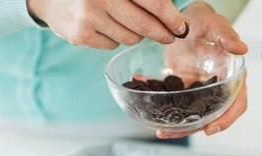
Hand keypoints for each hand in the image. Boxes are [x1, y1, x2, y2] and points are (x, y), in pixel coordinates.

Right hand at [28, 0, 187, 48]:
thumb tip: (174, 16)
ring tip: (125, 22)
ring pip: (131, 38)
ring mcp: (88, 17)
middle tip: (170, 37)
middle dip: (162, 34)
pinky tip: (105, 26)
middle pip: (144, 25)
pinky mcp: (80, 35)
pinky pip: (113, 44)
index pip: (154, 3)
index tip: (181, 27)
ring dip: (135, 34)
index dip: (171, 18)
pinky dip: (115, 38)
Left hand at [156, 3, 247, 139]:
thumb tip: (242, 49)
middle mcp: (219, 88)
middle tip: (175, 132)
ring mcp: (201, 90)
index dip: (226, 119)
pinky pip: (175, 101)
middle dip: (194, 127)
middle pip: (212, 115)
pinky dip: (161, 103)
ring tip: (160, 130)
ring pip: (193, 113)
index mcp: (233, 78)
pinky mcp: (184, 87)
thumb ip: (228, 37)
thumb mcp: (216, 26)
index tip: (211, 129)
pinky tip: (144, 99)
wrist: (187, 18)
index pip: (236, 104)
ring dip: (177, 124)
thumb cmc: (206, 20)